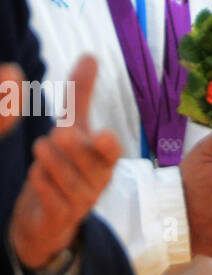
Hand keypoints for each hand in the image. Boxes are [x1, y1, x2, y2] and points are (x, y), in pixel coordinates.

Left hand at [4, 57, 121, 271]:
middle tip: (56, 135)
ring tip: (42, 151)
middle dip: (64, 144)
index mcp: (106, 157)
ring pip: (61, 174)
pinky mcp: (62, 218)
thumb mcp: (73, 128)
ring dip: (46, 160)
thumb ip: (80, 94)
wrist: (49, 218)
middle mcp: (99, 180)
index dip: (107, 145)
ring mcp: (83, 202)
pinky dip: (39, 181)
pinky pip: (49, 195)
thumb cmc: (66, 164)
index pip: (112, 150)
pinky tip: (37, 175)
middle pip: (81, 158)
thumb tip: (90, 55)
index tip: (101, 136)